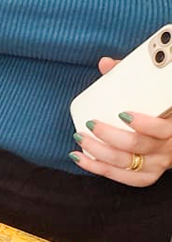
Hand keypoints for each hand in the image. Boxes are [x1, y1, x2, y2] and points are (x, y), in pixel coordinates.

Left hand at [70, 56, 171, 185]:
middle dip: (109, 136)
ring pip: (125, 163)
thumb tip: (105, 64)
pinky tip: (79, 158)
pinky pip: (121, 177)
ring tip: (80, 138)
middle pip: (136, 146)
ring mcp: (157, 164)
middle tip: (90, 124)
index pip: (162, 128)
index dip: (143, 124)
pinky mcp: (146, 176)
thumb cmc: (160, 111)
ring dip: (98, 152)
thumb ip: (130, 77)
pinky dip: (97, 168)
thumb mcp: (154, 95)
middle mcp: (167, 149)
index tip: (122, 114)